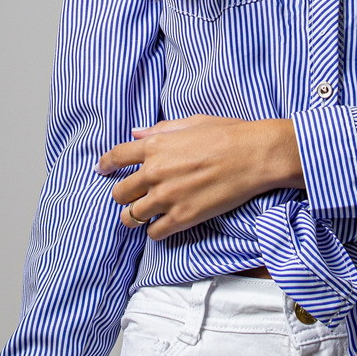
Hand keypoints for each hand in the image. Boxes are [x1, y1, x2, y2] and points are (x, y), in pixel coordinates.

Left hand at [97, 115, 303, 237]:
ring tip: (142, 216)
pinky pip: (154, 233)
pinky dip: (155, 231)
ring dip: (135, 216)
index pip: (117, 157)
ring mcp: (166, 197)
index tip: (102, 170)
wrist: (254, 156)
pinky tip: (163, 226)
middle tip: (132, 196)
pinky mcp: (182, 217)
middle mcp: (154, 172)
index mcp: (155, 146)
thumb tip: (137, 133)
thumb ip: (161, 130)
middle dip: (124, 194)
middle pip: (120, 191)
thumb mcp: (191, 123)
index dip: (106, 165)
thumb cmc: (228, 134)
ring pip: (132, 216)